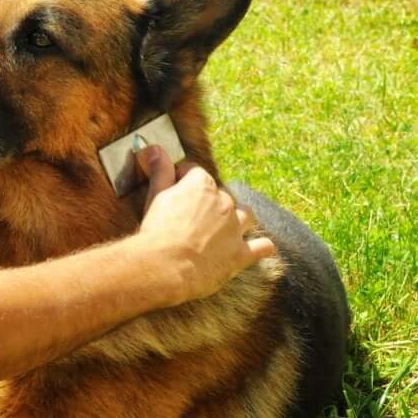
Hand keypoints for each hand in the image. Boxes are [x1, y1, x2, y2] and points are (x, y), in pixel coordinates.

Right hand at [133, 145, 275, 304]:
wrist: (165, 268)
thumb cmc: (157, 231)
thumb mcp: (155, 196)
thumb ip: (160, 170)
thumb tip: (155, 148)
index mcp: (202, 185)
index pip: (194, 173)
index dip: (181, 181)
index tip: (172, 190)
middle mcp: (224, 202)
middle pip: (219, 195)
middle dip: (207, 203)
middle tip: (188, 219)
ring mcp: (235, 228)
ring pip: (246, 215)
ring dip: (237, 219)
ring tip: (223, 229)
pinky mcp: (241, 254)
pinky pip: (262, 246)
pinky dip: (260, 246)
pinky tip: (255, 248)